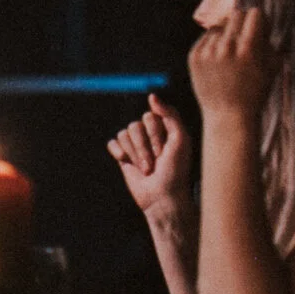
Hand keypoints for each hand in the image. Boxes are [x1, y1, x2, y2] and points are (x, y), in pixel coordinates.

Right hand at [108, 94, 192, 219]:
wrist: (162, 196)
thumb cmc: (176, 170)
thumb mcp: (181, 139)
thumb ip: (170, 115)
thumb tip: (151, 96)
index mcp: (165, 127)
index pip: (150, 116)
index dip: (155, 135)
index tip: (165, 152)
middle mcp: (149, 133)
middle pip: (135, 125)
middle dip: (144, 147)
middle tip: (156, 162)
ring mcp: (135, 143)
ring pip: (124, 134)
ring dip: (135, 154)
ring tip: (146, 168)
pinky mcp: (123, 154)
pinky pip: (113, 142)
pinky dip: (119, 153)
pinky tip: (127, 162)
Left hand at [188, 8, 272, 117]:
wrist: (228, 115)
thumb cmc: (255, 92)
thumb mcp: (272, 67)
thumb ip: (269, 41)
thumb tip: (262, 21)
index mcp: (248, 48)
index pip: (254, 14)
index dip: (259, 19)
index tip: (259, 27)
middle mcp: (226, 47)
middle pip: (235, 15)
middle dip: (243, 23)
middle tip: (246, 37)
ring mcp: (207, 51)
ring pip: (220, 26)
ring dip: (227, 34)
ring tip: (232, 53)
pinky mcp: (194, 56)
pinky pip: (206, 37)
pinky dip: (214, 43)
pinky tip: (219, 59)